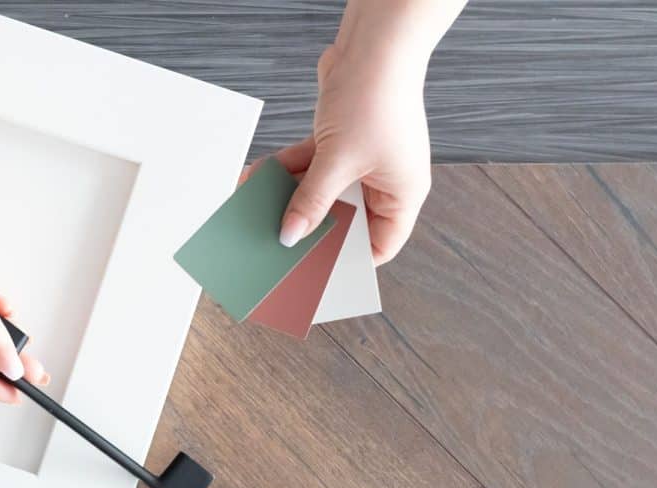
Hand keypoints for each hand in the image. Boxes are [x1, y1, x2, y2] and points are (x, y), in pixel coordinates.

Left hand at [275, 39, 432, 265]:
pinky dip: (285, 171)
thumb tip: (290, 236)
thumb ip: (312, 202)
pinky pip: (309, 166)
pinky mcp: (340, 140)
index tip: (315, 275)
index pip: (379, 245)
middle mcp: (384, 180)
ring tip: (254, 216)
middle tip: (275, 249)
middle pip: (342, 219)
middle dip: (308, 229)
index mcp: (402, 194)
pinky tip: (256, 180)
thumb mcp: (338, 161)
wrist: (373, 43)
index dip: (349, 262)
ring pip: (320, 192)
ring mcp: (362, 160)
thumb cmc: (376, 97)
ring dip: (287, 199)